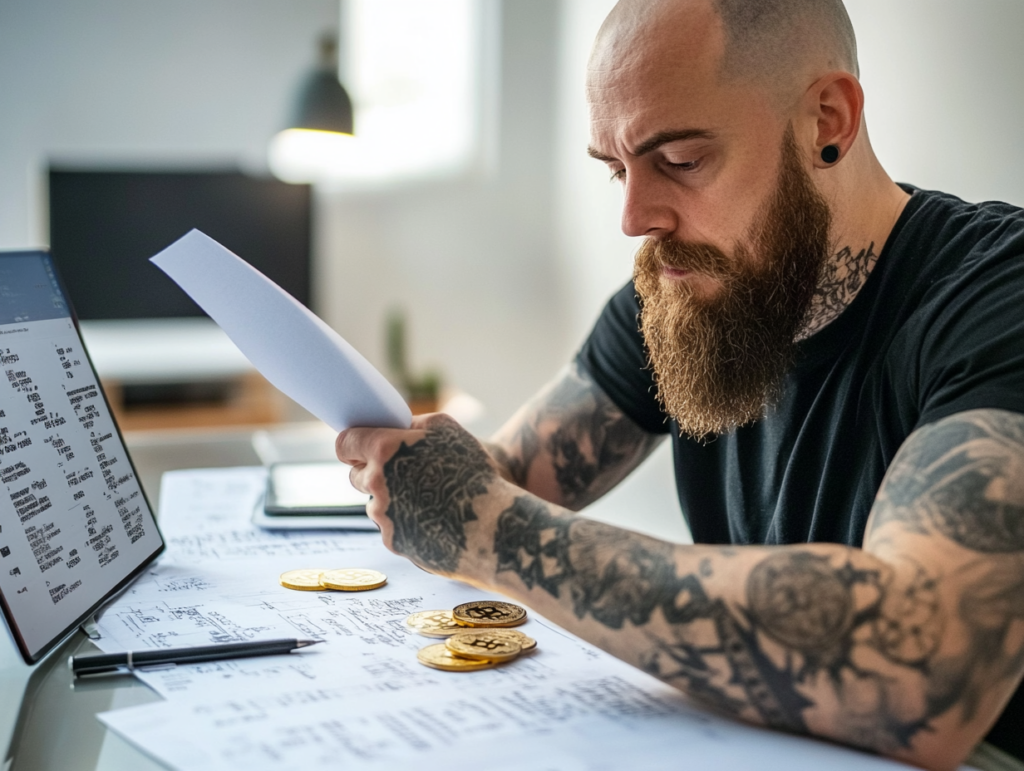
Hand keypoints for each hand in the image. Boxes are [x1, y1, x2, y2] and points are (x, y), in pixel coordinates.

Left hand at [336, 413, 502, 575]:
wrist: (491, 526)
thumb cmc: (474, 473)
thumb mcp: (447, 429)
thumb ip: (413, 423)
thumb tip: (396, 426)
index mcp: (384, 450)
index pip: (345, 443)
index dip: (351, 445)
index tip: (358, 449)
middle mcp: (376, 483)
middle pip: (357, 476)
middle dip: (374, 473)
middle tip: (403, 473)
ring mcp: (383, 516)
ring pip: (377, 504)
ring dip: (393, 500)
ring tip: (430, 500)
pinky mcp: (394, 542)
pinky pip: (392, 528)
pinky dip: (407, 524)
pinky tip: (434, 520)